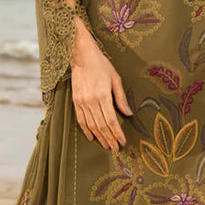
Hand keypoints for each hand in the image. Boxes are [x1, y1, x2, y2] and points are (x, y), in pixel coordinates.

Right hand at [70, 21, 131, 150]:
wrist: (82, 56)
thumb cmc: (101, 65)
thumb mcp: (115, 79)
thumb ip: (121, 98)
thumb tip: (128, 113)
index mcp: (103, 96)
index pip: (111, 120)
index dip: (117, 133)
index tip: (123, 141)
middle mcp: (91, 101)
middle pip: (101, 126)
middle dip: (109, 138)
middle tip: (115, 148)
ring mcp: (82, 102)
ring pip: (91, 125)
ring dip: (99, 137)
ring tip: (106, 145)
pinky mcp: (75, 101)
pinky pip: (80, 119)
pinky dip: (86, 130)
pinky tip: (91, 137)